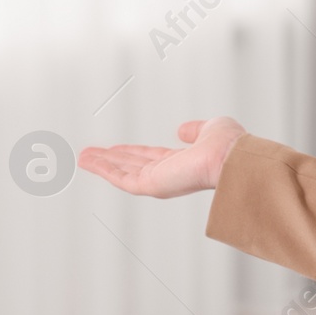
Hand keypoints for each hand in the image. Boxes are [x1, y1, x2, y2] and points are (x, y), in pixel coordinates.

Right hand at [78, 116, 246, 197]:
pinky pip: (120, 178)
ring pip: (122, 173)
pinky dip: (102, 169)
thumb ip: (195, 130)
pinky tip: (88, 161)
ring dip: (101, 164)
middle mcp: (169, 174)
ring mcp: (158, 182)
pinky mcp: (150, 185)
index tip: (116, 148)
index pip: (151, 158)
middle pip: (132, 166)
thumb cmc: (230, 145)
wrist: (233, 158)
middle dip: (111, 160)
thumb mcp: (211, 129)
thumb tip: (181, 130)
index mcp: (183, 162)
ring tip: (83, 156)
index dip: (132, 152)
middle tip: (90, 153)